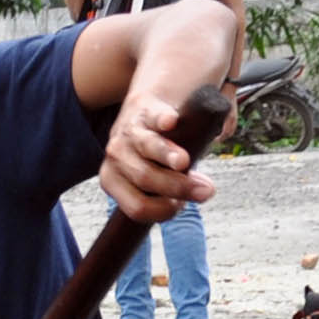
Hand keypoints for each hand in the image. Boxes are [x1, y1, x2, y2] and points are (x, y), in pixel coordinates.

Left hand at [101, 75, 214, 222]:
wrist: (144, 115)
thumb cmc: (151, 158)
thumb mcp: (153, 181)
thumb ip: (178, 189)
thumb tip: (205, 189)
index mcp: (112, 181)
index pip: (137, 206)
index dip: (162, 210)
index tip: (182, 206)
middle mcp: (116, 156)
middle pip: (145, 177)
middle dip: (176, 187)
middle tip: (205, 192)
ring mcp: (129, 131)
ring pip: (147, 146)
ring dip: (166, 155)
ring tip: (184, 163)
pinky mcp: (146, 108)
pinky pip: (153, 115)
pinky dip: (161, 118)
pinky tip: (170, 122)